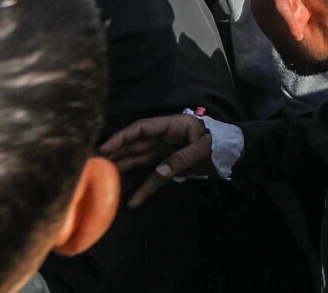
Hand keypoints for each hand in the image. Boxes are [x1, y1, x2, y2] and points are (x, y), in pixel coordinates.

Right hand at [99, 115, 214, 208]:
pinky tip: (133, 201)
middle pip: (135, 144)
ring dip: (122, 168)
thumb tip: (160, 172)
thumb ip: (183, 158)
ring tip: (101, 179)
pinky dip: (145, 188)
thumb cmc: (222, 143)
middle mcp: (165, 138)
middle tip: (92, 164)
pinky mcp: (170, 166)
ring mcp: (166, 152)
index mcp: (173, 125)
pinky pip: (153, 177)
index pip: (142, 128)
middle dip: (115, 153)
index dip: (122, 136)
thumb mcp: (205, 147)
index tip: (105, 148)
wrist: (236, 153)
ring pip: (139, 160)